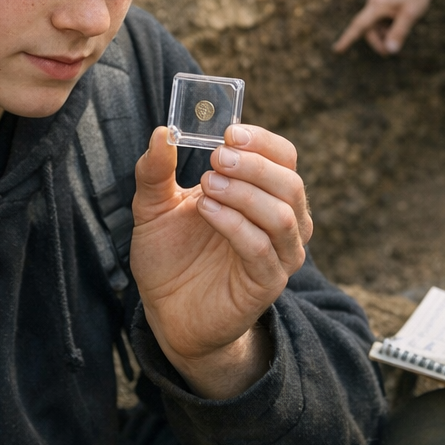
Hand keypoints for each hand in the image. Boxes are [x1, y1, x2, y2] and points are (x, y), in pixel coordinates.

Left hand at [130, 124, 311, 399]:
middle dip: (254, 165)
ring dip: (245, 193)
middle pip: (290, 182)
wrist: (167, 312)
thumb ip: (155, 170)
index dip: (262, 141)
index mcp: (263, 192)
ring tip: (207, 185)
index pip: (284, 156)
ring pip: (283, 215)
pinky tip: (207, 211)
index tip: (229, 133)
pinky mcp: (266, 284)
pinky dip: (235, 224)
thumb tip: (162, 132)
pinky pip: (262, 249)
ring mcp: (278, 255)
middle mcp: (281, 221)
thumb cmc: (169, 252)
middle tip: (217, 158)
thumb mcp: (154, 205)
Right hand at [333, 0, 444, 54]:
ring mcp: (378, 4)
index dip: (347, 39)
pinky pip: (381, 21)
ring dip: (384, 35)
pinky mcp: (384, 4)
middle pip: (368, 29)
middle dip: (378, 42)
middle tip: (390, 52)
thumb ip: (399, 33)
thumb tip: (390, 51)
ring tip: (399, 35)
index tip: (337, 50)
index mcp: (376, 6)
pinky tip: (401, 24)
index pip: (358, 26)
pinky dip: (388, 28)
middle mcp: (373, 4)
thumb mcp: (410, 15)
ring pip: (375, 26)